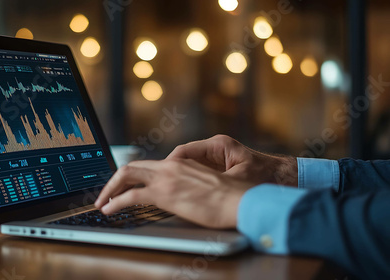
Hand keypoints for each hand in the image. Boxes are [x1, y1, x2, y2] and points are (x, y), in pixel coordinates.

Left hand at [94, 159, 254, 228]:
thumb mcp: (204, 185)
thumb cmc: (228, 197)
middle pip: (132, 166)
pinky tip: (109, 210)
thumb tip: (181, 194)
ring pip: (126, 176)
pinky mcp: (164, 194)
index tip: (124, 186)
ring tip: (102, 202)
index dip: (132, 175)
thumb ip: (188, 184)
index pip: (148, 165)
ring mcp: (165, 178)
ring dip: (110, 189)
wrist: (238, 199)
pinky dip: (116, 202)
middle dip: (114, 180)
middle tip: (105, 193)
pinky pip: (131, 196)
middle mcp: (169, 166)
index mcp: (180, 163)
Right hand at [167, 135, 297, 186]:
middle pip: (183, 158)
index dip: (170, 165)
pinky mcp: (218, 167)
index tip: (162, 177)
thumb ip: (216, 182)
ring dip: (178, 176)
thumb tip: (192, 187)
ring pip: (188, 165)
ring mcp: (216, 157)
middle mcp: (215, 149)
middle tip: (158, 184)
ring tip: (167, 189)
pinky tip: (182, 192)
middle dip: (170, 170)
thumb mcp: (238, 181)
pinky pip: (197, 172)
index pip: (184, 152)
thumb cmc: (266, 179)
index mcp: (219, 145)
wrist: (286, 180)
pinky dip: (188, 181)